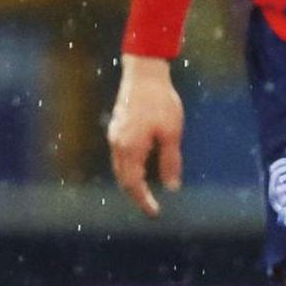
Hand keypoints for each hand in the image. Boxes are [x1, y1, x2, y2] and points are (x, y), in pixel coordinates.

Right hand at [107, 54, 185, 217]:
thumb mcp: (171, 133)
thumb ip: (170, 162)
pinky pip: (119, 156)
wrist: (144, 73)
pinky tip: (139, 167)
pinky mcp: (116, 128)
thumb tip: (171, 187)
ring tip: (145, 191)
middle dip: (136, 195)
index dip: (144, 201)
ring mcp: (114, 136)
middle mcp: (118, 146)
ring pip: (119, 168)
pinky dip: (128, 168)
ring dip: (130, 182)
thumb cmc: (161, 102)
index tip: (155, 213)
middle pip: (123, 180)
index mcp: (131, 150)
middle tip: (151, 206)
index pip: (134, 185)